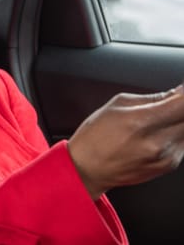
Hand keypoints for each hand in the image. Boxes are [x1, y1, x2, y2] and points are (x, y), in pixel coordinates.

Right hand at [68, 86, 183, 199]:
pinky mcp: (169, 166)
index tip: (180, 93)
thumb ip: (152, 98)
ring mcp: (166, 156)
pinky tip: (154, 136)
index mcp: (141, 121)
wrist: (87, 169)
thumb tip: (178, 93)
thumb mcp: (117, 105)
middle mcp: (157, 142)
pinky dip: (174, 135)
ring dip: (177, 122)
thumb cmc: (95, 136)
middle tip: (169, 105)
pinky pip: (182, 143)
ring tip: (156, 122)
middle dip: (180, 109)